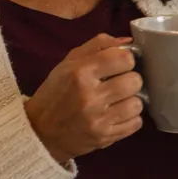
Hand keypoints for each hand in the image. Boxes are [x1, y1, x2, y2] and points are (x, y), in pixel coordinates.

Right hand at [23, 34, 142, 162]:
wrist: (40, 132)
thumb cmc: (56, 93)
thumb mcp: (68, 63)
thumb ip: (98, 46)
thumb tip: (129, 41)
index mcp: (80, 73)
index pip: (124, 58)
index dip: (126, 59)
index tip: (119, 65)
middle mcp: (90, 96)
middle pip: (135, 81)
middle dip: (130, 80)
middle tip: (119, 84)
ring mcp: (98, 119)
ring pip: (138, 104)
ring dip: (131, 101)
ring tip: (118, 101)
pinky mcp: (105, 137)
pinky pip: (136, 124)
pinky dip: (130, 119)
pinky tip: (117, 115)